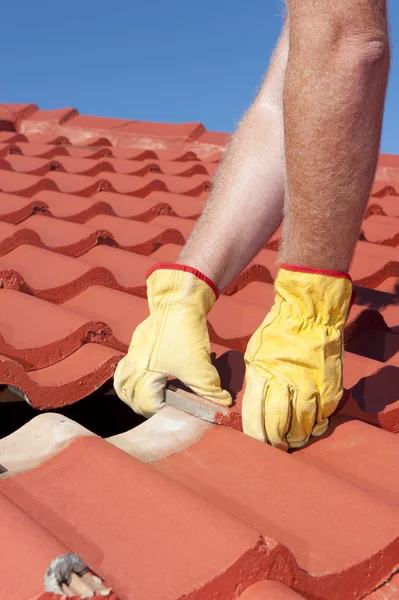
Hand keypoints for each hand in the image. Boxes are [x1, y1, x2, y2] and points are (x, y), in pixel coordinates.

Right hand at [114, 264, 231, 416]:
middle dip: (141, 405)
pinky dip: (132, 374)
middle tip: (158, 408)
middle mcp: (134, 365)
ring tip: (145, 398)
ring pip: (122, 379)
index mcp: (144, 374)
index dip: (158, 412)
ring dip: (131, 392)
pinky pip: (128, 363)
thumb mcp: (201, 367)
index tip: (173, 412)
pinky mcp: (139, 340)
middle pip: (126, 393)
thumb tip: (223, 406)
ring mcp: (134, 351)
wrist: (179, 301)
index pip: (143, 403)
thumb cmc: (185, 334)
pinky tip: (147, 374)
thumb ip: (211, 391)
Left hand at [242, 265, 352, 450]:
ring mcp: (310, 385)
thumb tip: (254, 406)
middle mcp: (285, 382)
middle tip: (278, 446)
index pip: (256, 416)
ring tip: (295, 439)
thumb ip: (254, 381)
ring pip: (303, 424)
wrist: (309, 313)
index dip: (257, 435)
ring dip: (299, 436)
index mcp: (261, 375)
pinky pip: (324, 413)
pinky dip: (319, 423)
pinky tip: (314, 425)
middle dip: (276, 441)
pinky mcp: (330, 385)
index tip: (259, 442)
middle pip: (278, 425)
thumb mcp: (254, 354)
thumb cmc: (277, 332)